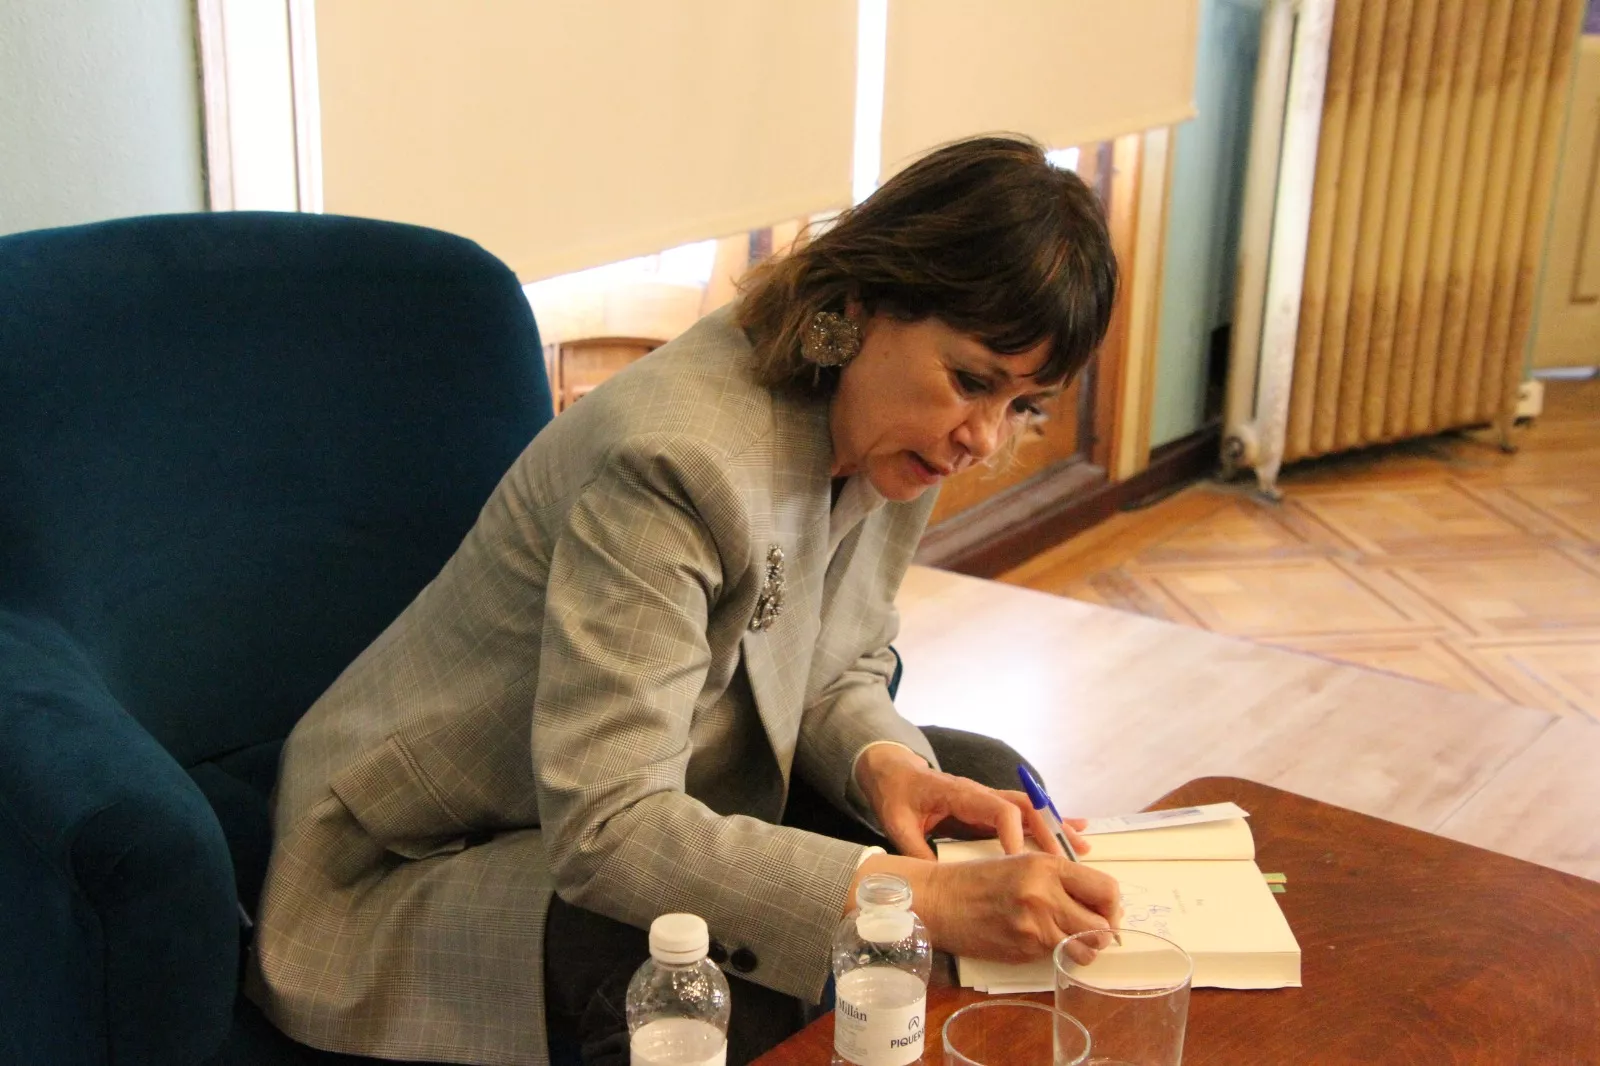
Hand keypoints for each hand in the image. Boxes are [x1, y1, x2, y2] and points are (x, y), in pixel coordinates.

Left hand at [854, 744, 1089, 859]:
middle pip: (1024, 808)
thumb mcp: (897, 824)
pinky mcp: (991, 808)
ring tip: (1083, 847)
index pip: (997, 809)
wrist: (894, 773)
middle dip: (1047, 833)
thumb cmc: (896, 796)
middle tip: (1066, 861)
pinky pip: (1025, 814)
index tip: (1021, 860)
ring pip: (1030, 810)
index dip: (1013, 832)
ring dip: (1055, 828)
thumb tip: (935, 879)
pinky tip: (1074, 831)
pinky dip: (1049, 823)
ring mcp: (989, 799)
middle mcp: (981, 794)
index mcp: (960, 794)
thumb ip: (916, 850)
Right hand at [918, 852, 1122, 963]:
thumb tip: (1098, 901)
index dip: (1113, 906)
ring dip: (1085, 947)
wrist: (940, 900)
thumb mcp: (1023, 862)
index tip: (1105, 911)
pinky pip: (1058, 956)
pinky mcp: (1024, 949)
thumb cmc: (979, 878)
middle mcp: (1045, 895)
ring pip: (1086, 948)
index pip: (1106, 889)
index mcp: (1047, 866)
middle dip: (1104, 930)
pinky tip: (1043, 941)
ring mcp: (1034, 925)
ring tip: (1071, 938)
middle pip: (1102, 924)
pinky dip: (1059, 953)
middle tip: (1093, 929)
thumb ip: (1059, 878)